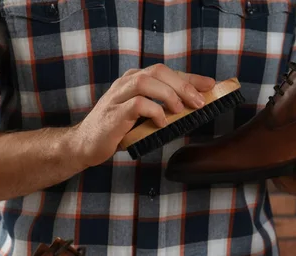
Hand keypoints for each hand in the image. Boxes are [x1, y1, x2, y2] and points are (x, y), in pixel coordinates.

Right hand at [69, 64, 215, 166]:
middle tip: (200, 101)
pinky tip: (162, 123)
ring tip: (181, 110)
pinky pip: (137, 104)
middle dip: (183, 84)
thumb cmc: (118, 131)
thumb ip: (161, 109)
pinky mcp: (114, 113)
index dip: (190, 77)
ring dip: (169, 95)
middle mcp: (126, 83)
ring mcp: (118, 96)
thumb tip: (192, 108)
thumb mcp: (143, 117)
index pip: (166, 72)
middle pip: (158, 71)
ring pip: (146, 81)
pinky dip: (154, 111)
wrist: (85, 145)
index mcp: (134, 81)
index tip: (211, 85)